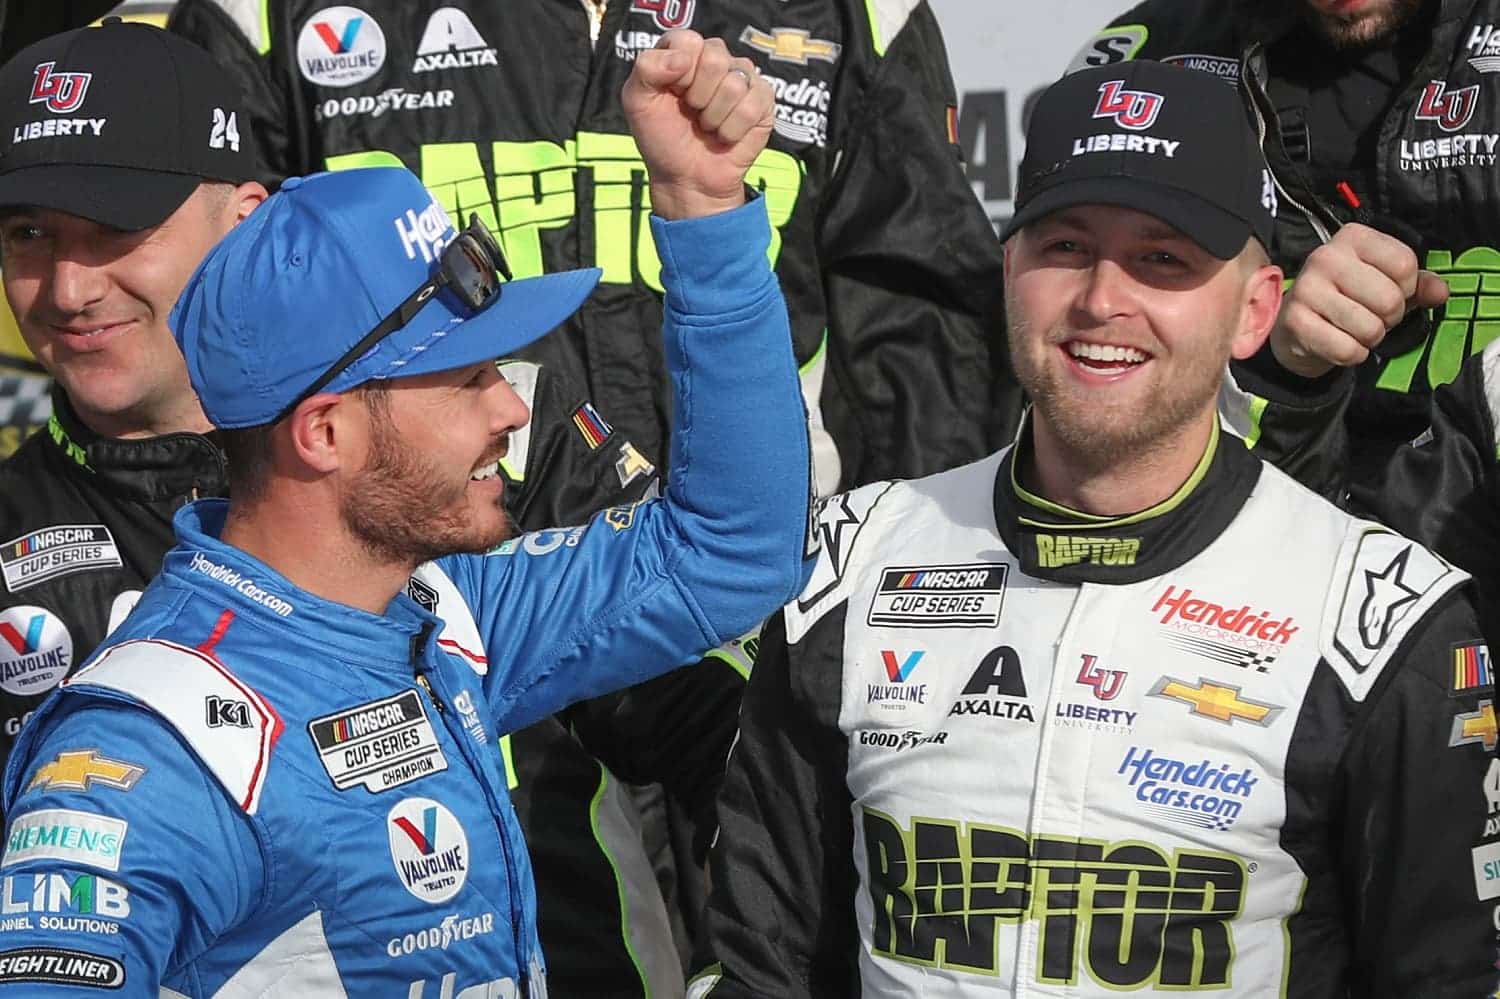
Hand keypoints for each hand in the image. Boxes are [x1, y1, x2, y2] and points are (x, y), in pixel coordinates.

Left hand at [621, 30, 773, 219]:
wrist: (685, 178)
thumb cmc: (662, 138)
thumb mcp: (637, 101)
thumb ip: (647, 68)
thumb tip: (684, 59)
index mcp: (685, 50)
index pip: (688, 41)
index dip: (678, 72)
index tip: (673, 93)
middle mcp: (716, 58)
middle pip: (715, 58)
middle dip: (697, 96)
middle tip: (692, 111)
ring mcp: (743, 78)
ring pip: (734, 85)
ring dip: (713, 117)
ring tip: (707, 125)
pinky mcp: (763, 101)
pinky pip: (752, 107)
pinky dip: (732, 129)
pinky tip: (725, 135)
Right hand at [1269, 223, 1448, 377]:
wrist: (1297, 324)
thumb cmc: (1347, 298)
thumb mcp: (1385, 281)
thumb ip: (1418, 284)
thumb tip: (1440, 293)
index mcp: (1353, 238)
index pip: (1405, 264)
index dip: (1406, 288)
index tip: (1387, 291)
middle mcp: (1325, 257)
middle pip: (1390, 298)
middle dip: (1389, 317)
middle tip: (1371, 315)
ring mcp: (1307, 289)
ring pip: (1370, 327)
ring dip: (1370, 338)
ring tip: (1354, 329)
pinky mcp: (1295, 321)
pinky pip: (1347, 349)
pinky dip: (1352, 355)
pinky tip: (1339, 343)